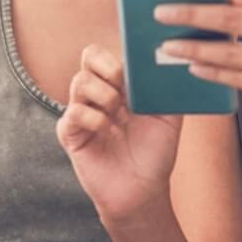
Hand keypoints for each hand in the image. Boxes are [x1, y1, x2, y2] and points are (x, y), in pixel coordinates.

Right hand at [56, 44, 181, 222]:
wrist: (144, 190)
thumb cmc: (156, 153)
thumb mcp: (170, 116)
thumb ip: (166, 88)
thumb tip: (167, 62)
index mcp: (118, 85)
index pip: (106, 52)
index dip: (118, 56)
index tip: (136, 76)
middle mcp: (97, 94)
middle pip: (89, 55)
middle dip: (110, 68)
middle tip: (124, 89)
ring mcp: (81, 112)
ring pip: (80, 81)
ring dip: (106, 95)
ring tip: (119, 116)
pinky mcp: (70, 133)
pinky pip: (74, 112)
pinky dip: (95, 119)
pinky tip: (109, 132)